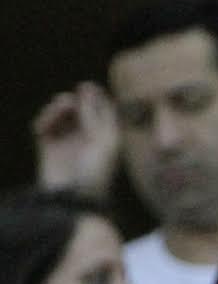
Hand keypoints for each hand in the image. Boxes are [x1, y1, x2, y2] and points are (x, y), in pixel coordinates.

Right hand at [33, 81, 119, 197]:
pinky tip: (48, 120)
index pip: (103, 110)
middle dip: (77, 100)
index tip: (89, 86)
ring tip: (63, 104)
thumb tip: (86, 86)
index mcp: (107, 137)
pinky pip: (44, 125)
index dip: (96, 96)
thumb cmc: (95, 172)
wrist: (74, 196)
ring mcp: (67, 142)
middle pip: (80, 109)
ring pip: (61, 116)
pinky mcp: (48, 147)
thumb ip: (93, 114)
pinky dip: (45, 119)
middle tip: (73, 97)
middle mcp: (87, 138)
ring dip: (60, 107)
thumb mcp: (102, 141)